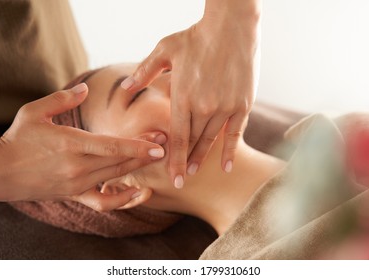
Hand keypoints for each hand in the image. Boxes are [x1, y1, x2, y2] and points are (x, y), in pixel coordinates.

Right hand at [0, 83, 164, 210]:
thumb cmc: (17, 139)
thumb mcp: (34, 112)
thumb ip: (62, 100)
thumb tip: (86, 91)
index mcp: (70, 143)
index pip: (111, 146)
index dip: (138, 146)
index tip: (160, 144)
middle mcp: (77, 167)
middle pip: (120, 161)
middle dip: (146, 152)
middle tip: (168, 142)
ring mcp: (77, 184)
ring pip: (116, 177)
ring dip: (139, 168)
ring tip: (157, 157)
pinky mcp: (74, 195)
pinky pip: (104, 201)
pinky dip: (123, 199)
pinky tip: (138, 191)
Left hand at [121, 0, 260, 187]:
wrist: (231, 26)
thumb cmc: (195, 37)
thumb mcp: (164, 50)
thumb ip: (145, 72)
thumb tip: (125, 87)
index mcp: (183, 96)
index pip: (177, 137)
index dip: (174, 160)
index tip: (172, 179)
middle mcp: (204, 107)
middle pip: (193, 142)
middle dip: (185, 162)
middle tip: (180, 180)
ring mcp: (225, 107)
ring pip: (211, 140)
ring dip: (202, 158)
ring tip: (194, 173)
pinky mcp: (242, 104)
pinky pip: (235, 133)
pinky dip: (230, 151)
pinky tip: (225, 166)